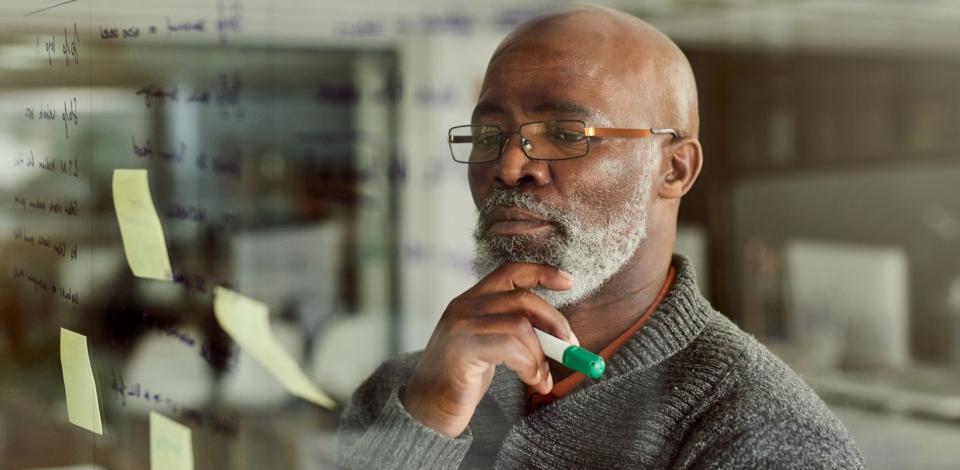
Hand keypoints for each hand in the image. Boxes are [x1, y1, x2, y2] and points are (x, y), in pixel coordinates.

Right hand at [402, 263, 575, 437]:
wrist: (426, 410)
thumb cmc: (461, 381)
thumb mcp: (490, 348)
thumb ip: (516, 335)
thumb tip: (561, 338)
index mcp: (471, 301)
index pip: (510, 272)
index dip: (541, 272)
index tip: (569, 282)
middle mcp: (464, 306)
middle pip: (522, 298)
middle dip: (554, 322)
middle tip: (569, 348)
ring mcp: (461, 326)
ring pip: (520, 324)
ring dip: (541, 354)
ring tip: (542, 378)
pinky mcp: (462, 349)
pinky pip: (510, 347)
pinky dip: (530, 365)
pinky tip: (531, 381)